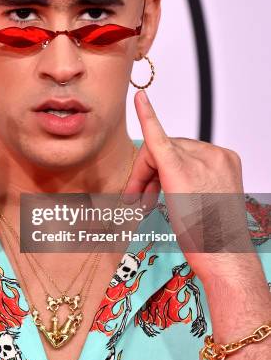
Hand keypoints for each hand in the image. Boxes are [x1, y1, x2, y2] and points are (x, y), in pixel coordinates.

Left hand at [124, 90, 256, 285]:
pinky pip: (157, 136)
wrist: (224, 258)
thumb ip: (187, 179)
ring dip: (142, 175)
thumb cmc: (214, 239)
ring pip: (156, 151)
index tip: (151, 177)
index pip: (182, 151)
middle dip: (146, 173)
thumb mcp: (205, 201)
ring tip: (137, 202)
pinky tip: (139, 100)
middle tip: (135, 200)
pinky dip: (147, 116)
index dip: (160, 169)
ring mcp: (199, 158)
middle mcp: (213, 153)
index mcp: (223, 159)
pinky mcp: (178, 168)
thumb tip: (161, 174)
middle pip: (167, 148)